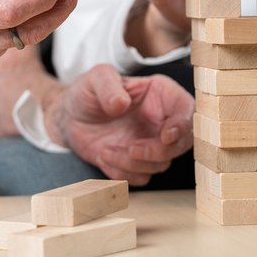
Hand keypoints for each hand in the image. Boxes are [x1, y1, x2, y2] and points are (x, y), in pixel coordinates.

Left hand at [45, 64, 193, 185]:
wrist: (70, 118)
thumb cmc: (88, 93)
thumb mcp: (95, 79)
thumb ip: (108, 85)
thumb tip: (120, 104)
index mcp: (160, 94)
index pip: (186, 110)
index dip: (182, 125)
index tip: (166, 136)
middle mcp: (161, 120)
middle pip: (182, 142)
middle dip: (158, 151)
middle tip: (131, 149)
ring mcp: (152, 143)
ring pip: (161, 164)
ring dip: (133, 164)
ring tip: (105, 150)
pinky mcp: (138, 163)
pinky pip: (141, 177)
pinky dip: (122, 173)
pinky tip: (104, 156)